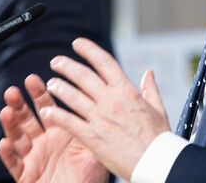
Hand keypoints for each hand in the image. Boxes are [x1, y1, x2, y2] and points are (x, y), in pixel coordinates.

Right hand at [0, 75, 107, 182]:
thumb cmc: (92, 179)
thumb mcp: (95, 150)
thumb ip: (93, 128)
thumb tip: (98, 103)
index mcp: (60, 133)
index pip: (47, 107)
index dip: (38, 93)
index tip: (32, 79)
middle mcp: (44, 142)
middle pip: (26, 119)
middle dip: (18, 104)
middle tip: (12, 91)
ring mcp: (33, 158)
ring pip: (16, 138)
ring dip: (10, 125)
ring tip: (7, 112)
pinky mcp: (25, 176)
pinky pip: (13, 164)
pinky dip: (8, 154)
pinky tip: (5, 143)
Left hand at [41, 38, 169, 180]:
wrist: (156, 162)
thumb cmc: (158, 139)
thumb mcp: (158, 109)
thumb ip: (150, 89)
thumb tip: (148, 73)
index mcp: (127, 91)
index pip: (104, 62)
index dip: (89, 50)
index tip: (78, 44)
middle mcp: (111, 101)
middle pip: (83, 76)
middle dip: (66, 66)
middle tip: (55, 62)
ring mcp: (100, 118)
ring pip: (72, 96)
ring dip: (58, 88)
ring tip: (50, 84)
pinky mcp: (92, 137)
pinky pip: (69, 122)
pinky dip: (56, 115)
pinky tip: (47, 111)